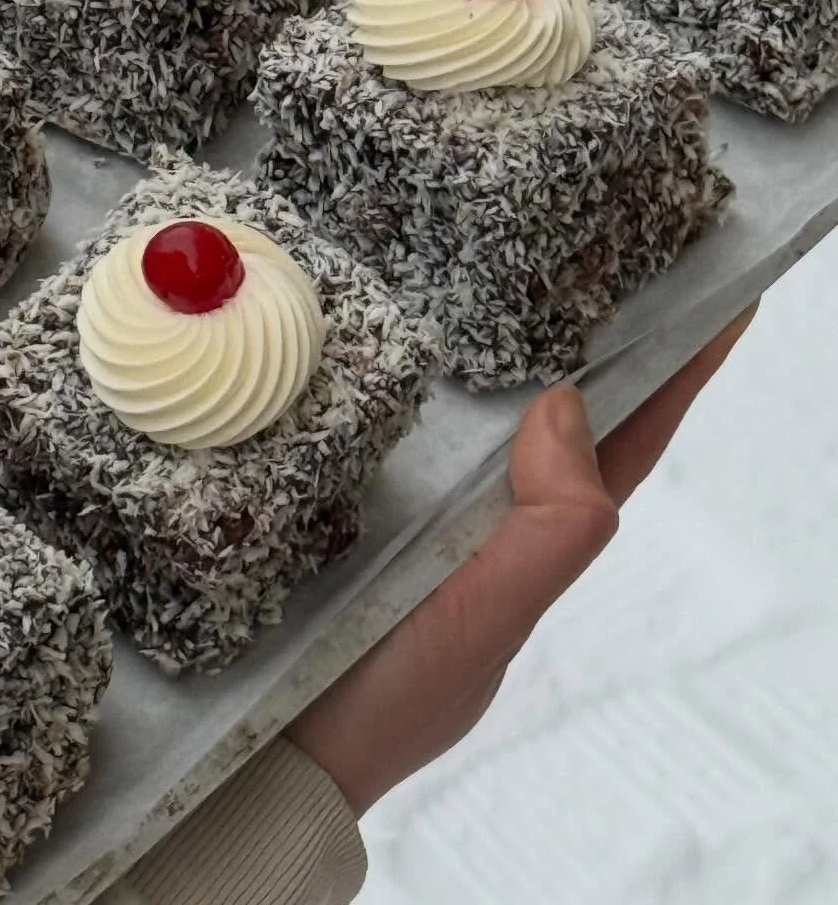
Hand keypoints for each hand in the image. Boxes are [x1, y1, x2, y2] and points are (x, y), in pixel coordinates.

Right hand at [286, 303, 757, 817]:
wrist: (268, 755)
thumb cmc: (380, 703)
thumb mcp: (481, 626)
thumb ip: (544, 534)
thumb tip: (568, 405)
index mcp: (527, 541)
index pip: (623, 444)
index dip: (677, 375)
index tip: (728, 299)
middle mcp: (482, 513)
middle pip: (559, 411)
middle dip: (599, 335)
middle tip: (624, 242)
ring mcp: (415, 503)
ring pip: (480, 406)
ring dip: (509, 340)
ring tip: (531, 257)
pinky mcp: (344, 489)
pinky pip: (393, 414)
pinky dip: (408, 366)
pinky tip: (394, 320)